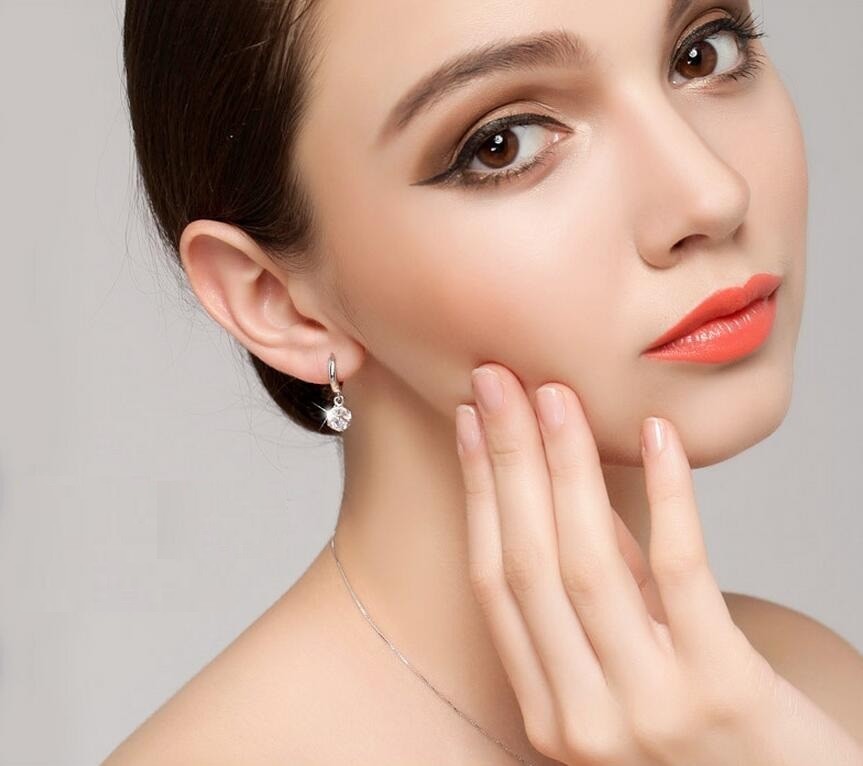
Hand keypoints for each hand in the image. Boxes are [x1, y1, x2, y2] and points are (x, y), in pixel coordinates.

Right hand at [454, 363, 862, 765]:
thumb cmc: (712, 739)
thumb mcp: (637, 665)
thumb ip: (604, 591)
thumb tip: (567, 484)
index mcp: (547, 712)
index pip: (493, 582)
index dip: (478, 493)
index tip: (467, 423)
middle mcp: (582, 718)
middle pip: (528, 563)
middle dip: (507, 460)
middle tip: (496, 383)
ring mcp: (649, 708)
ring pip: (588, 563)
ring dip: (567, 466)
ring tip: (556, 396)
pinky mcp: (723, 692)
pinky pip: (681, 572)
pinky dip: (666, 496)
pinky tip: (658, 436)